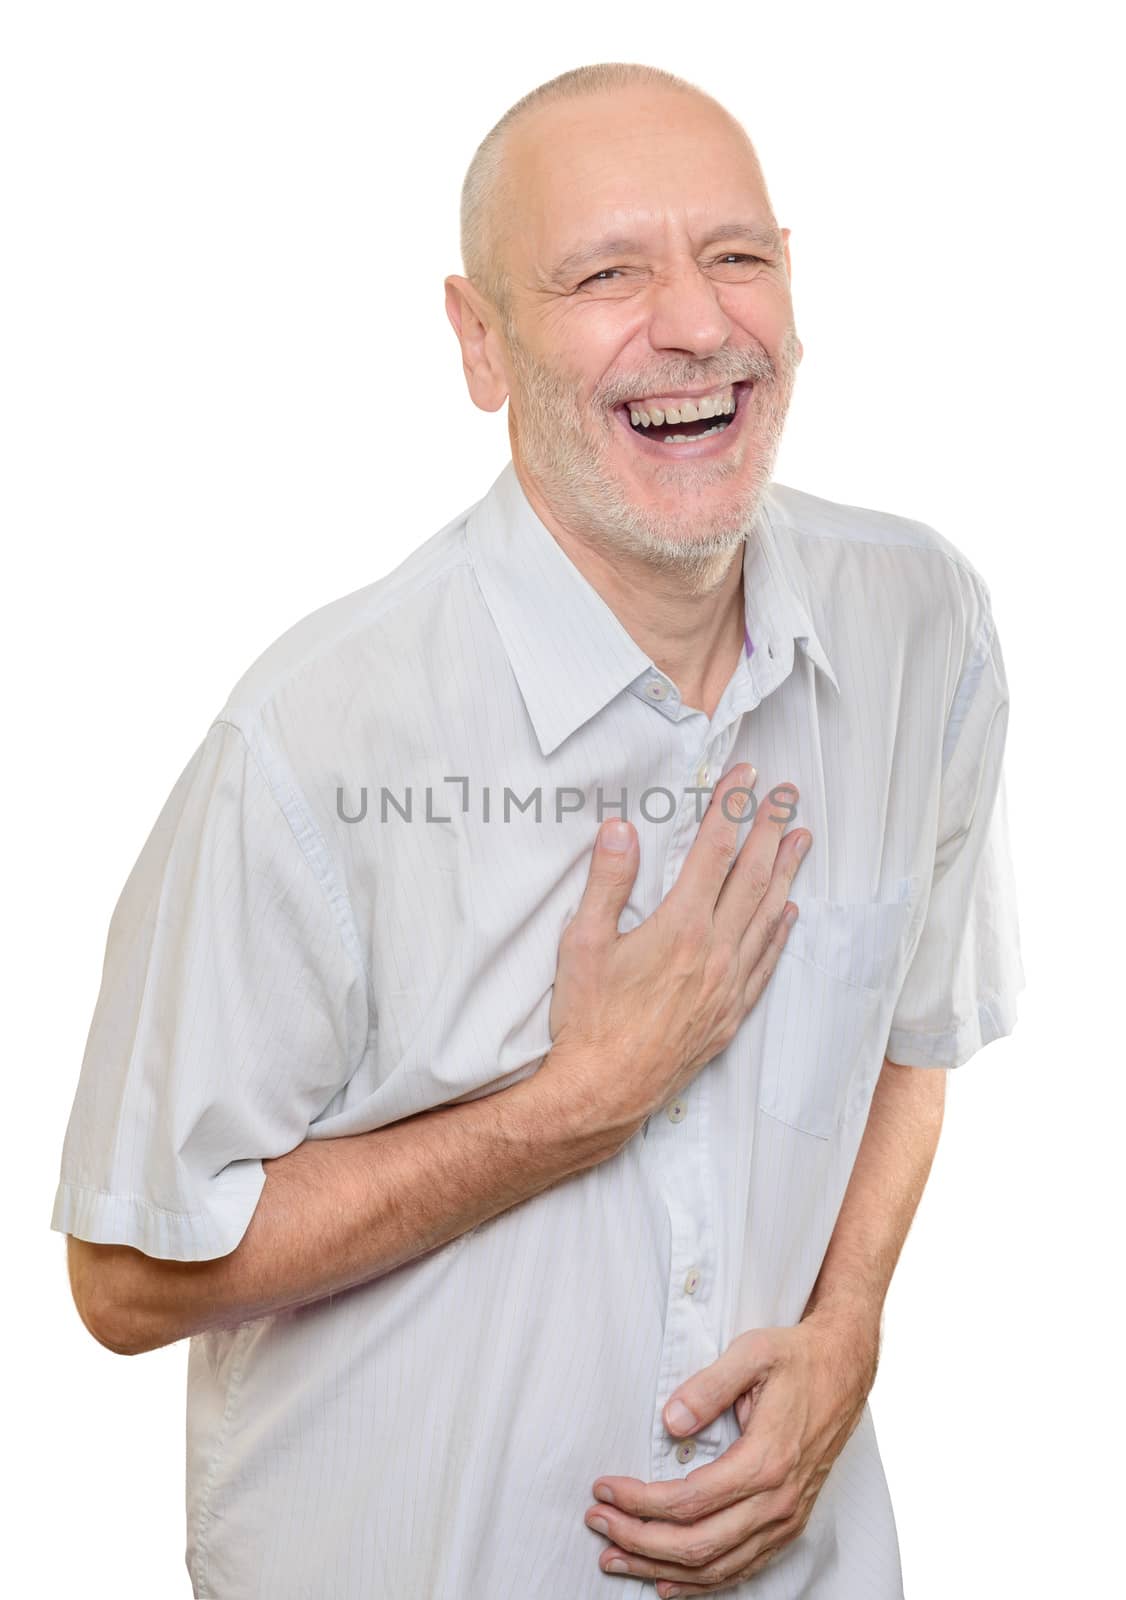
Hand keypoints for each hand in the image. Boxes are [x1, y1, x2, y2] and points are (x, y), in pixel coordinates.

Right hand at [542, 763, 810, 1149]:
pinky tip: (789, 913)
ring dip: (786, 873)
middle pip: (751, 877)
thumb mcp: (581, 944)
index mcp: (680, 928)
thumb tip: (620, 829)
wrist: (604, 1091)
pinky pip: (766, 962)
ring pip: (767, 916)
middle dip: (769, 829)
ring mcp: (728, 985)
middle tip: (787, 795)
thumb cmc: (587, 1019)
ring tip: (801, 839)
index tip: (746, 777)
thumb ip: (605, 882)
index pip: (714, 852)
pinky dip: (780, 931)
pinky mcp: (730, 1014)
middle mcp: (714, 952)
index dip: (731, 809)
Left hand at [582, 1309, 878, 1594]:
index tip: (604, 1490)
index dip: (640, 1502)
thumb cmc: (796, 1358)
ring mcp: (786, 1519)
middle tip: (597, 1524)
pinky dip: (701, 1583)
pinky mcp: (788, 1524)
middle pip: (697, 1544)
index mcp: (767, 1460)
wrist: (845, 1370)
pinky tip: (667, 1581)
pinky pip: (741, 1568)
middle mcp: (778, 1501)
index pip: (689, 1500)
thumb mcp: (753, 1352)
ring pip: (717, 1567)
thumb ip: (709, 1385)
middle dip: (639, 1540)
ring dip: (661, 1569)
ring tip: (616, 1558)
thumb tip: (670, 1421)